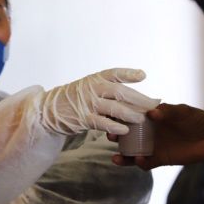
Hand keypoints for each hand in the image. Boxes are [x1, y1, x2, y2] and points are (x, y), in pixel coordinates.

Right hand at [40, 68, 160, 135]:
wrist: (49, 110)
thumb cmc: (75, 99)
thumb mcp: (89, 88)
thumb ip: (108, 91)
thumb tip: (136, 99)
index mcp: (95, 79)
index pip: (114, 73)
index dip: (129, 73)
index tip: (143, 76)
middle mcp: (92, 88)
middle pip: (120, 92)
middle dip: (139, 99)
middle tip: (154, 105)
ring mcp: (87, 103)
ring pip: (114, 107)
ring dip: (130, 113)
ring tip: (142, 119)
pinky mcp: (83, 119)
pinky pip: (102, 122)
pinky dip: (114, 126)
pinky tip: (125, 130)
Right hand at [110, 104, 203, 169]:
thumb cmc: (198, 120)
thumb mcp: (183, 111)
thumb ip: (168, 112)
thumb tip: (151, 113)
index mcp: (152, 117)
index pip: (132, 116)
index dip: (120, 116)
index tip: (110, 115)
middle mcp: (149, 132)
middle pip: (127, 135)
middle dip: (117, 136)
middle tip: (110, 136)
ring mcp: (154, 146)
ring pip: (133, 151)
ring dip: (123, 154)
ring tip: (115, 157)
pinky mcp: (160, 159)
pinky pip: (146, 163)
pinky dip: (139, 163)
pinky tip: (138, 160)